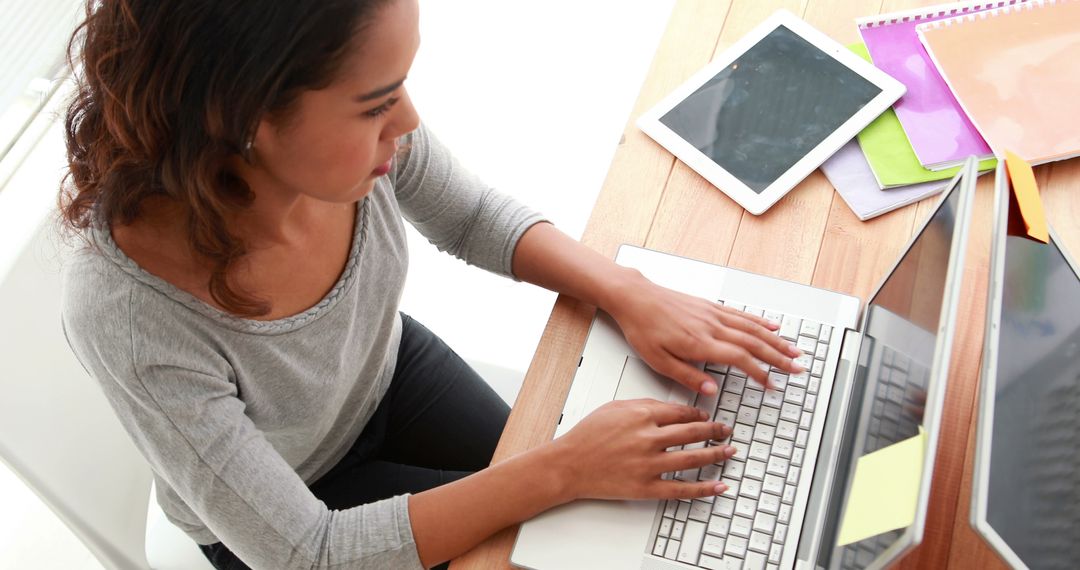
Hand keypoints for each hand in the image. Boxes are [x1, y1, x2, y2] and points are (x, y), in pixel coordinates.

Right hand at [550, 399, 737, 500]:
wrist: (568, 464)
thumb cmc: (587, 435)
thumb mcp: (615, 407)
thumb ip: (644, 404)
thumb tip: (671, 408)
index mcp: (642, 415)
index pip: (682, 412)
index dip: (700, 414)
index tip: (707, 416)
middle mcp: (649, 438)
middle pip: (694, 432)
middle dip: (716, 430)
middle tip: (727, 430)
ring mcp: (649, 464)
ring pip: (694, 458)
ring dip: (717, 454)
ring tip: (730, 451)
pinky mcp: (647, 487)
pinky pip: (682, 488)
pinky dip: (704, 488)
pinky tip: (718, 485)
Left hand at [603, 269, 803, 393]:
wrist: (635, 298)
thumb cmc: (643, 329)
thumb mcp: (658, 362)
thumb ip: (688, 376)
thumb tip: (712, 390)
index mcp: (700, 343)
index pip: (740, 359)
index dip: (760, 372)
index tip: (772, 384)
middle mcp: (712, 326)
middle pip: (754, 343)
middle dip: (779, 357)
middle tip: (798, 368)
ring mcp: (713, 314)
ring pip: (753, 327)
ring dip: (776, 339)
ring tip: (794, 350)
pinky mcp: (710, 306)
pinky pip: (742, 314)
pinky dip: (760, 320)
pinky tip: (772, 325)